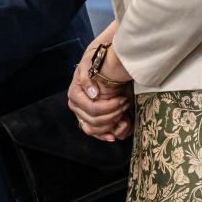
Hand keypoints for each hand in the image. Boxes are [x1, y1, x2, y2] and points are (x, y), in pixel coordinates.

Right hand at [68, 25, 132, 141]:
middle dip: (113, 115)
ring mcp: (81, 114)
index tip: (123, 100)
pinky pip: (94, 132)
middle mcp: (76, 107)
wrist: (100, 67)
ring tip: (123, 116)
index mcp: (75, 94)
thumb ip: (88, 78)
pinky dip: (104, 135)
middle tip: (125, 105)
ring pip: (93, 129)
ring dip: (110, 126)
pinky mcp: (88, 119)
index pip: (92, 109)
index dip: (109, 108)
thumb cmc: (97, 65)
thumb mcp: (91, 65)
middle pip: (94, 120)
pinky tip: (113, 136)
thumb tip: (92, 94)